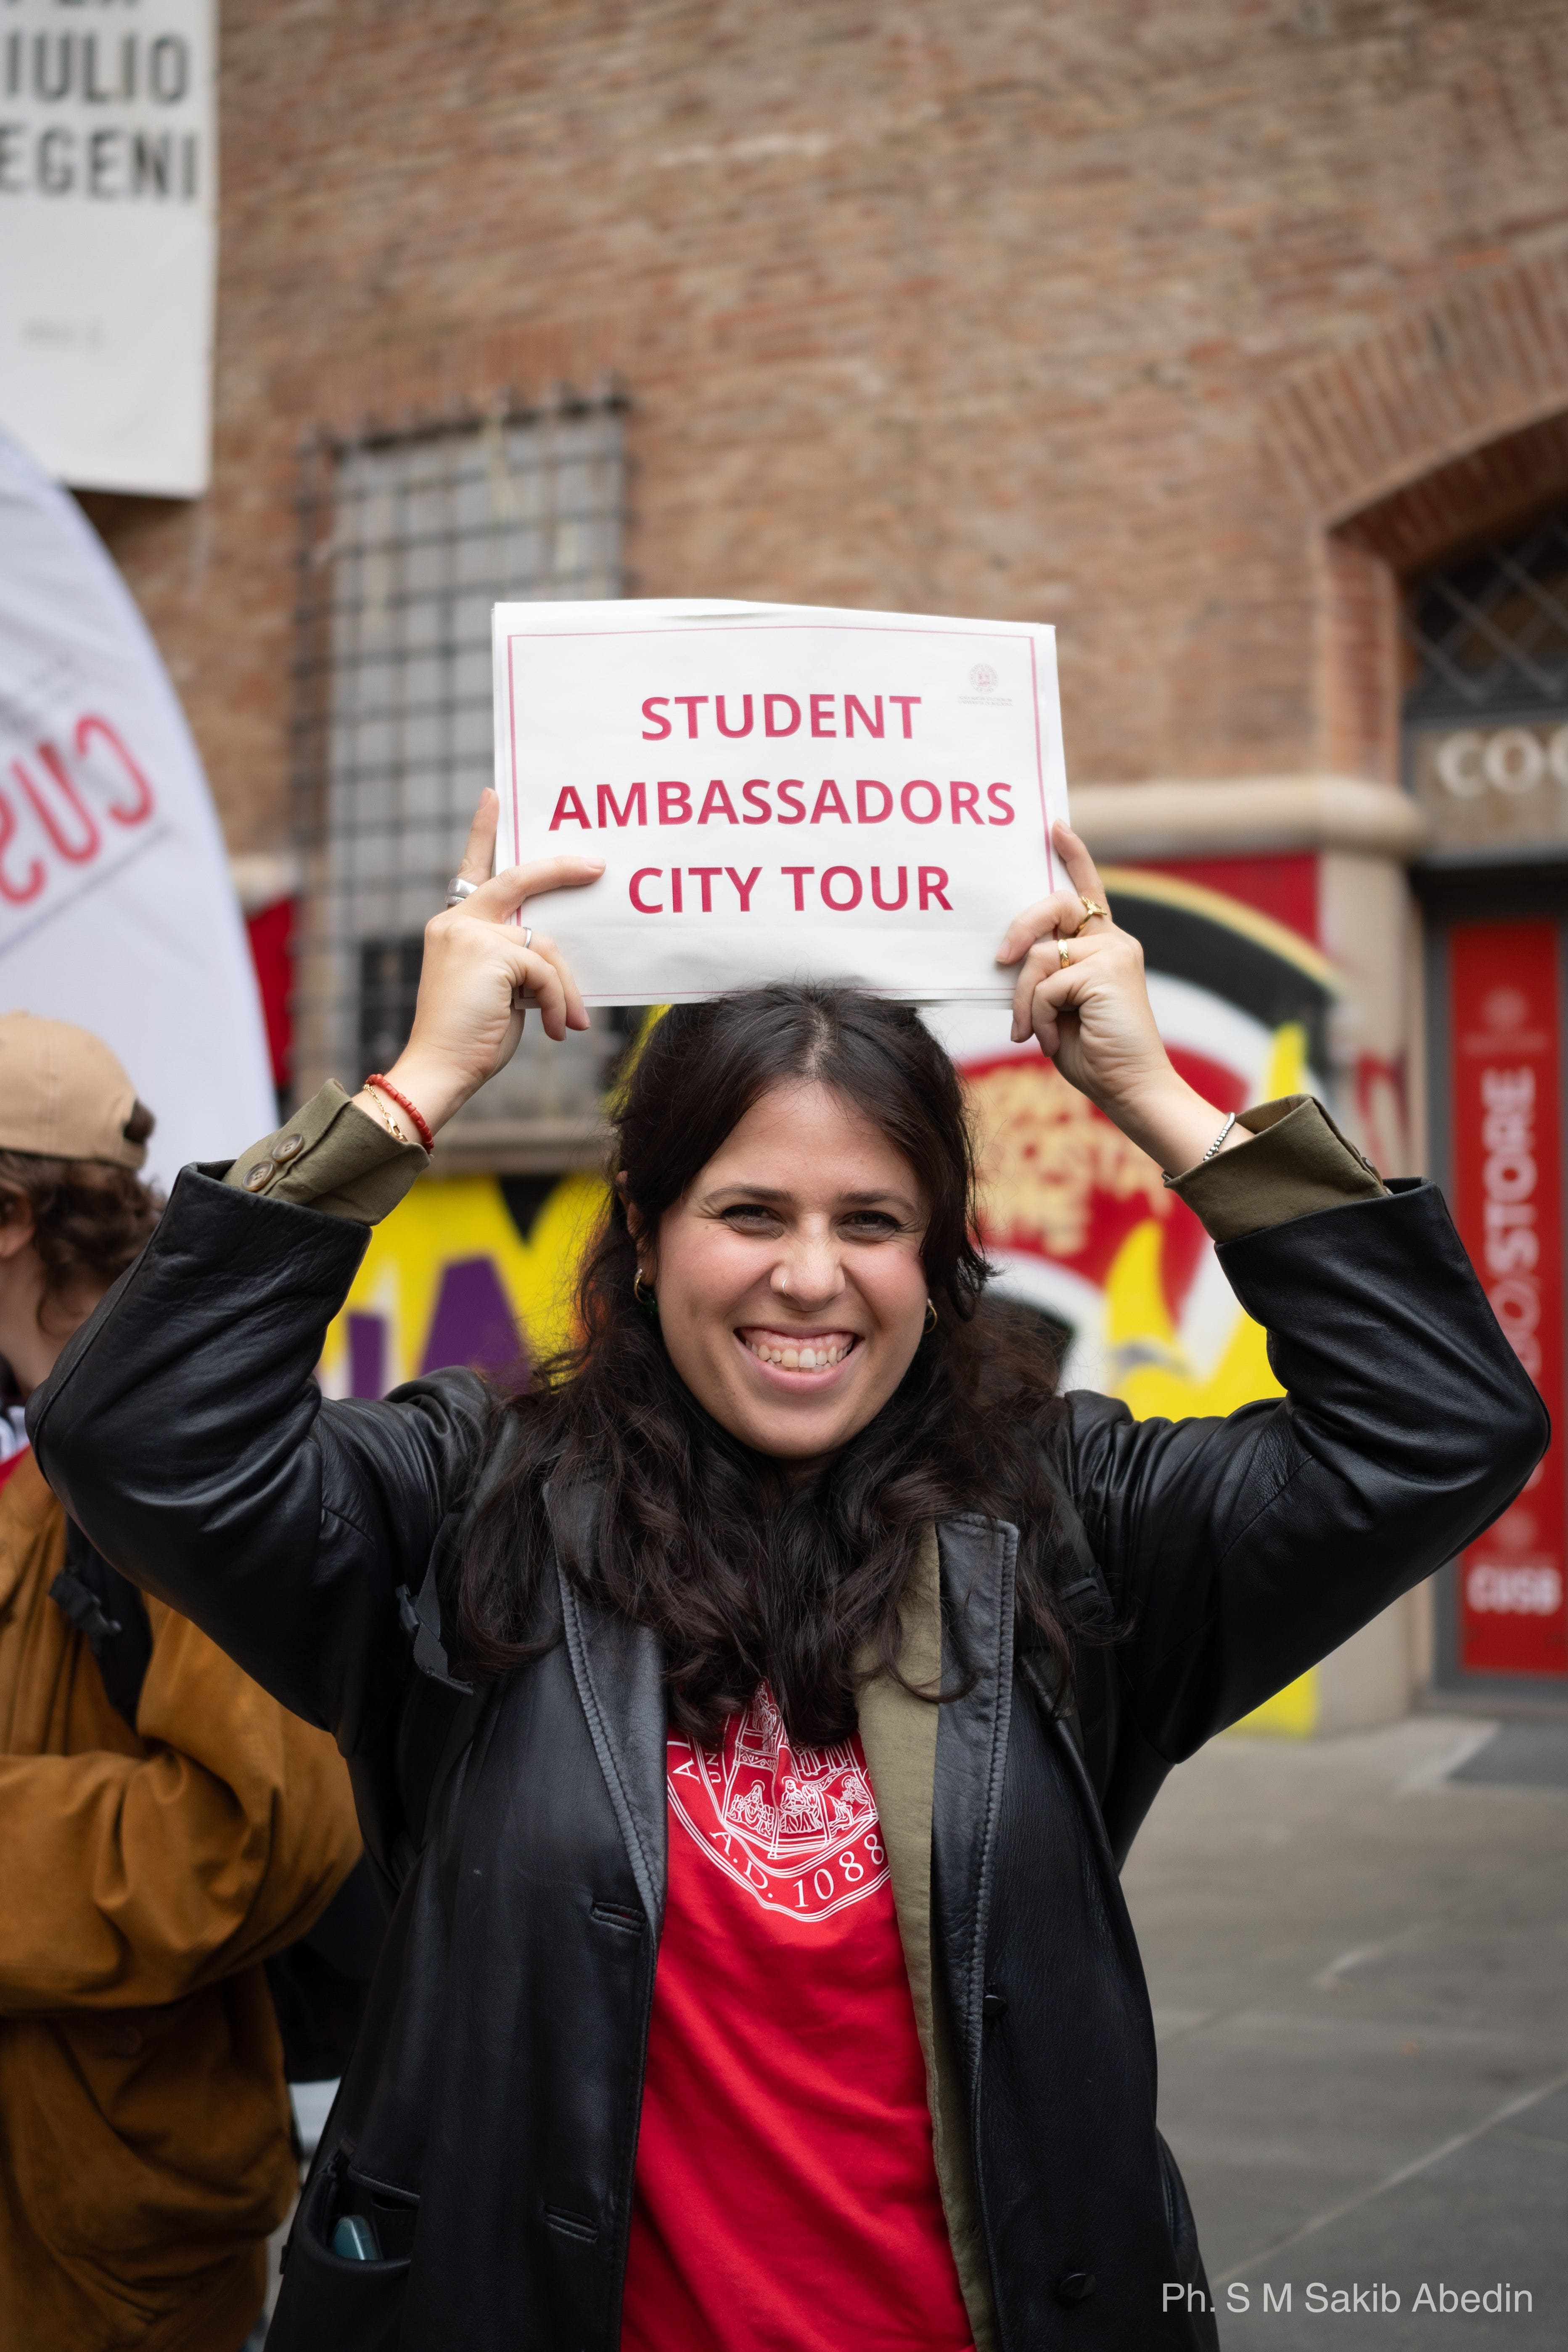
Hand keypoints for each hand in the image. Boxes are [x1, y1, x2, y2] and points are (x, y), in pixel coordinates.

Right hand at [357, 791, 602, 1141]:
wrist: (439, 1069)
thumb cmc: (470, 1038)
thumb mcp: (499, 990)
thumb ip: (517, 959)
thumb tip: (555, 958)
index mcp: (454, 927)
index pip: (473, 870)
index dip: (483, 832)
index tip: (493, 796)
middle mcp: (457, 922)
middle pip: (520, 880)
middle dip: (562, 870)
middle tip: (597, 866)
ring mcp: (471, 934)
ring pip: (544, 944)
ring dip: (563, 988)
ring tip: (566, 1023)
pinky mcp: (490, 953)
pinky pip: (546, 971)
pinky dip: (558, 1003)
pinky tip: (555, 1030)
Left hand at [997, 820, 1245, 1176]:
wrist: (1130, 1088)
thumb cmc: (1093, 1054)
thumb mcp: (1059, 1007)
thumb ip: (1045, 976)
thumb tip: (1014, 959)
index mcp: (1106, 947)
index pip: (1088, 892)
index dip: (1073, 857)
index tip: (1054, 827)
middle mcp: (1114, 942)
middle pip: (1053, 906)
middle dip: (1019, 930)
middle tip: (1000, 959)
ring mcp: (1113, 953)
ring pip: (1040, 953)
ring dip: (1024, 999)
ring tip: (1029, 1032)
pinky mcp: (1107, 970)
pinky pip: (1044, 984)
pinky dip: (1037, 1016)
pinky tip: (1054, 1040)